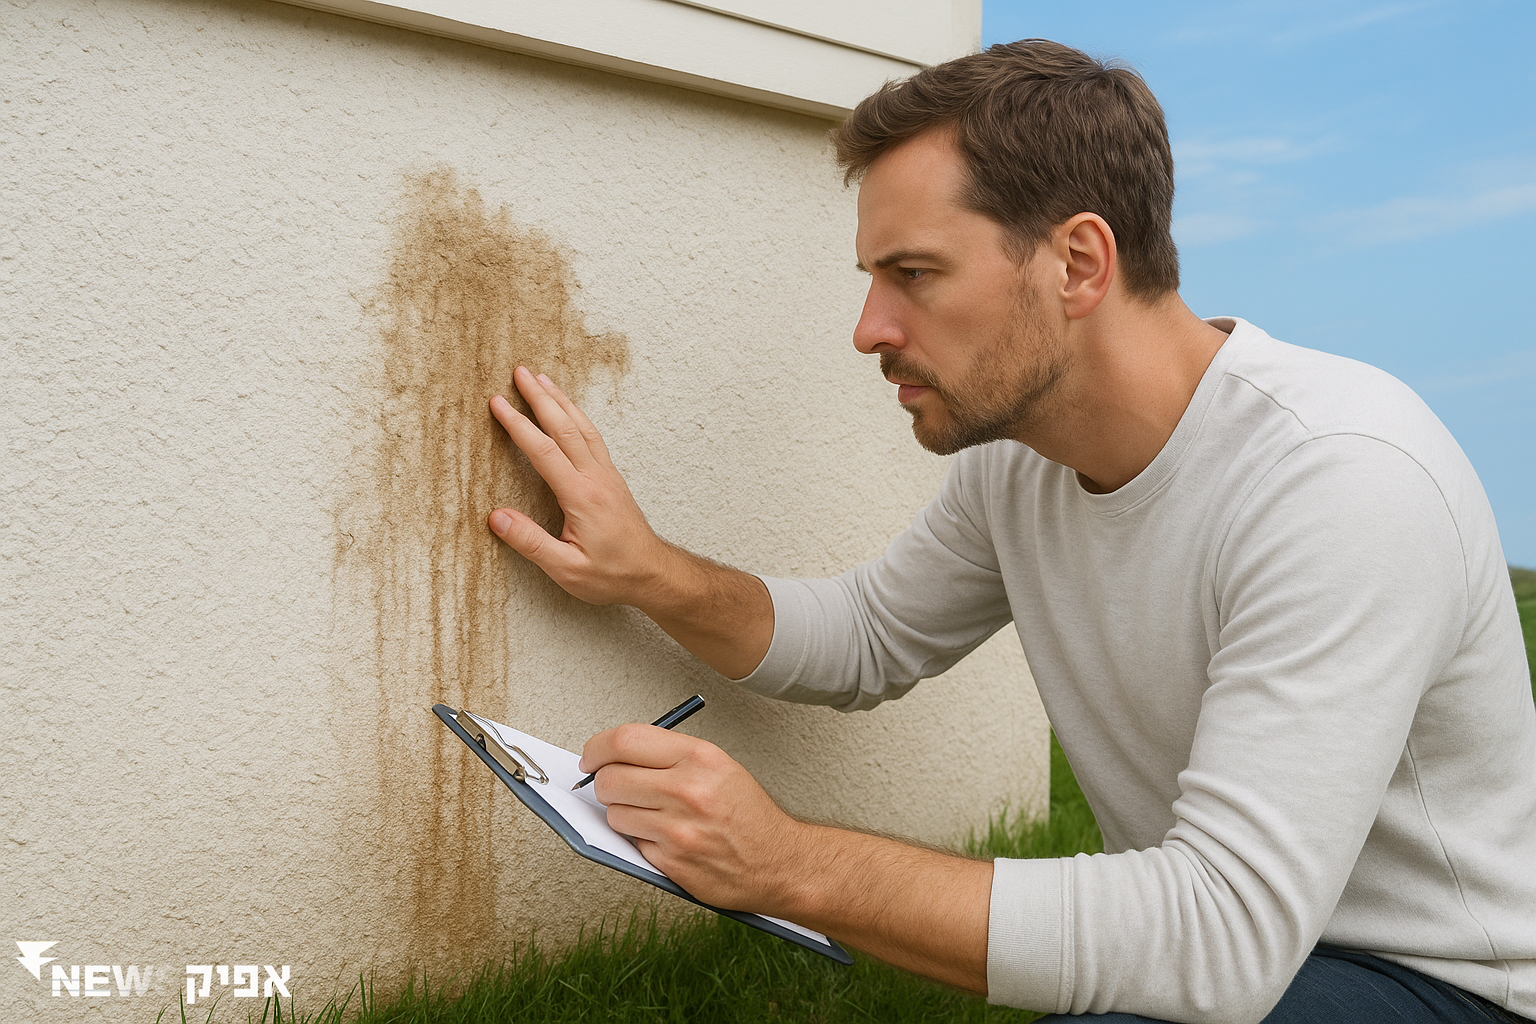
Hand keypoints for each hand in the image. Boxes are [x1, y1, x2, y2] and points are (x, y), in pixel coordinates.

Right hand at [488, 367, 667, 605]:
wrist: (653, 573)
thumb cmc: (612, 575)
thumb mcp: (567, 570)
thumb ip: (531, 543)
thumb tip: (496, 517)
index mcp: (582, 497)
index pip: (543, 451)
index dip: (518, 425)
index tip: (497, 403)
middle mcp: (596, 478)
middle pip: (564, 427)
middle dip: (540, 397)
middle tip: (519, 371)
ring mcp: (607, 475)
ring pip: (582, 427)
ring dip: (560, 400)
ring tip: (542, 378)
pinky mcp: (612, 478)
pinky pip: (592, 437)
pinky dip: (576, 415)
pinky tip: (568, 409)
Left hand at [580, 724, 808, 913]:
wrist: (778, 862)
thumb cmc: (748, 814)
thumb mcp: (718, 766)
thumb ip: (669, 756)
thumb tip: (616, 754)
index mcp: (699, 758)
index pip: (625, 741)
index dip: (597, 747)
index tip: (591, 755)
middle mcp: (687, 791)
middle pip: (610, 779)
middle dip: (602, 782)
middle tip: (613, 785)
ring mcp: (678, 830)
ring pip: (614, 814)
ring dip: (622, 814)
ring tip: (649, 814)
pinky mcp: (672, 862)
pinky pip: (631, 843)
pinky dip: (640, 840)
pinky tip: (664, 837)